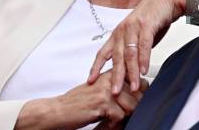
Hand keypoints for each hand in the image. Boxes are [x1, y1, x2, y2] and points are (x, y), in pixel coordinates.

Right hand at [14, 70, 146, 129]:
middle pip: (138, 94)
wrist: (58, 111)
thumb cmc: (77, 103)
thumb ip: (116, 91)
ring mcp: (106, 90)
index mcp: (109, 75)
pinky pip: (120, 116)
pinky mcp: (102, 103)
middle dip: (133, 108)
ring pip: (132, 106)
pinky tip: (106, 122)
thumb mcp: (98, 92)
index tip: (135, 102)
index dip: (140, 94)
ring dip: (123, 116)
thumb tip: (137, 98)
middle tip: (121, 114)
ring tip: (111, 118)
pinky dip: (114, 123)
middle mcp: (109, 80)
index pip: (137, 80)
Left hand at [87, 0, 186, 95]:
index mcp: (118, 34)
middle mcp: (123, 31)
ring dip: (131, 72)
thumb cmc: (152, 18)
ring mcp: (134, 27)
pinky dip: (143, 59)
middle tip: (114, 93)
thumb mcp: (137, 36)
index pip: (103, 53)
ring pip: (130, 53)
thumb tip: (129, 69)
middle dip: (115, 77)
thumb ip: (132, 50)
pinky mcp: (147, 25)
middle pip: (116, 57)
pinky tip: (144, 71)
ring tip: (133, 87)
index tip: (90, 81)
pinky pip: (144, 45)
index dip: (96, 67)